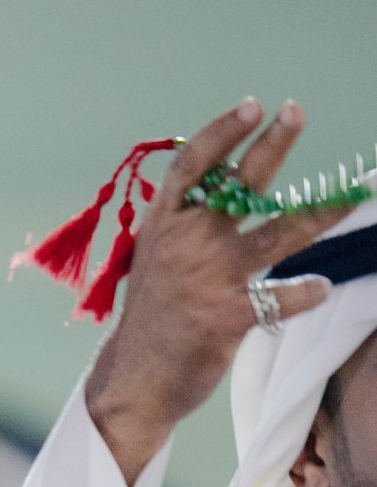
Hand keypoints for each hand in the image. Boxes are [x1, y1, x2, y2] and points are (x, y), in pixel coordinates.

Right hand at [86, 99, 346, 485]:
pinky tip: (321, 288)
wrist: (133, 380)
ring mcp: (209, 279)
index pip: (192, 167)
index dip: (222, 132)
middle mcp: (186, 244)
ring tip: (353, 195)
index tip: (251, 106)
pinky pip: (280, 297)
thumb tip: (226, 185)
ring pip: (277, 233)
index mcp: (163, 226)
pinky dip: (304, 293)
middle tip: (295, 111)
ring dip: (320, 212)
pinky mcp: (228, 317)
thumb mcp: (154, 261)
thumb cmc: (152, 318)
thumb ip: (185, 224)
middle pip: (238, 184)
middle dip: (271, 144)